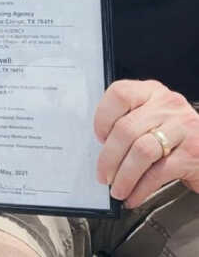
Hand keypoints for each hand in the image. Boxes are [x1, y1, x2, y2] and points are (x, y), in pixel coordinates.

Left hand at [94, 79, 198, 206]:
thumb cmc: (176, 134)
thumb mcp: (154, 116)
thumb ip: (131, 121)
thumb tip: (101, 148)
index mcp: (152, 91)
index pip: (119, 94)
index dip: (103, 117)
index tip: (98, 138)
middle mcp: (167, 105)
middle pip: (126, 129)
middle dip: (109, 157)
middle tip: (102, 174)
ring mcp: (182, 128)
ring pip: (141, 152)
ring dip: (124, 176)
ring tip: (117, 189)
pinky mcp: (192, 154)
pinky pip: (158, 173)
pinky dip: (141, 188)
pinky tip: (133, 196)